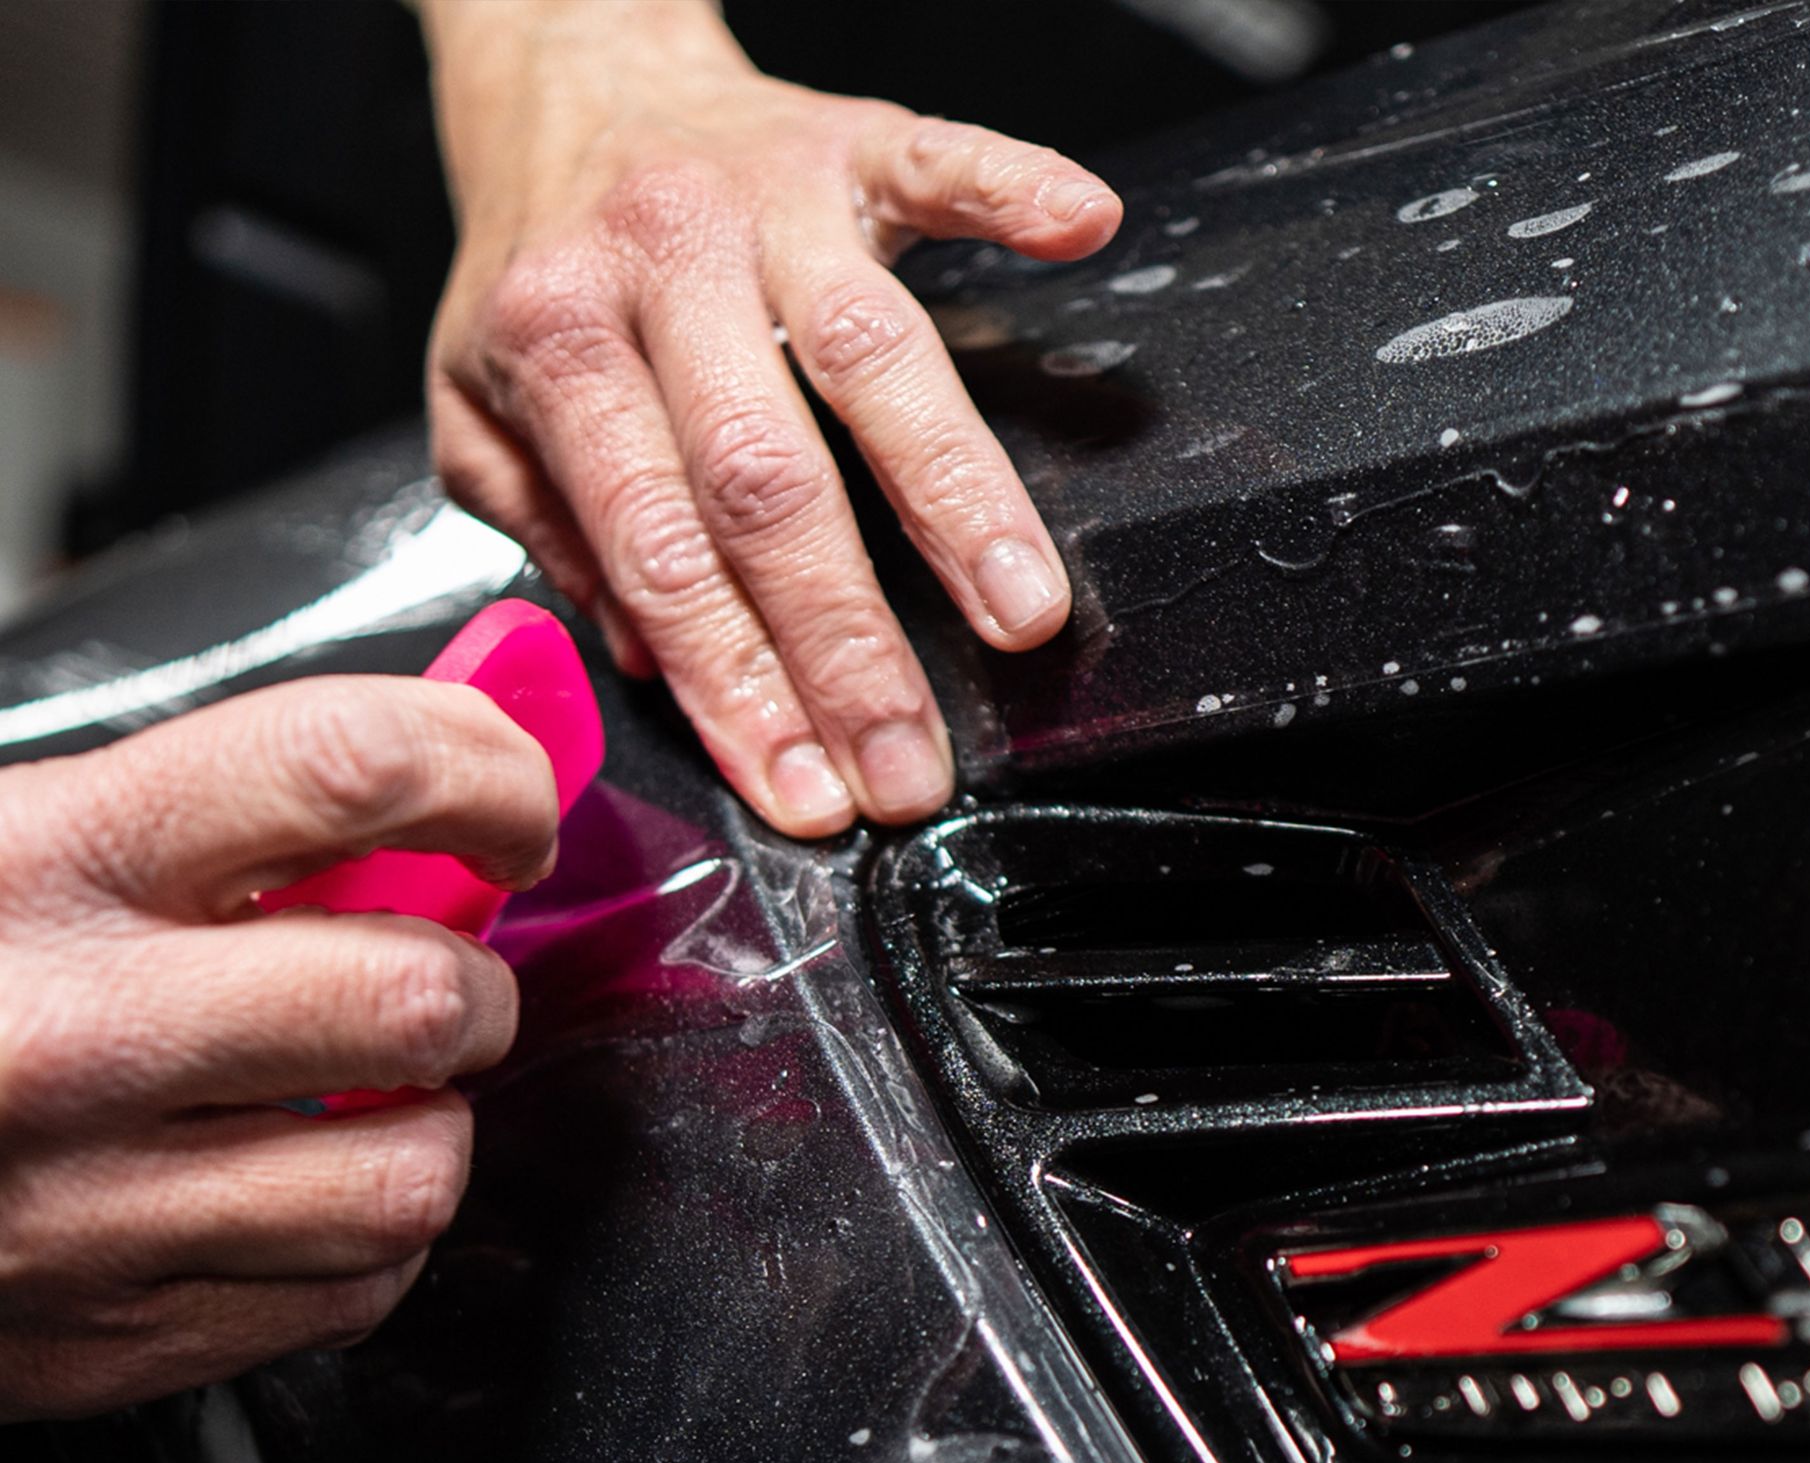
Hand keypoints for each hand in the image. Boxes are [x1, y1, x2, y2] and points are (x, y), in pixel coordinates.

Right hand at [0, 678, 557, 1419]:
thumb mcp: (8, 838)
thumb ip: (200, 811)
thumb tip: (415, 785)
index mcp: (35, 863)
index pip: (346, 764)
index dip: (485, 770)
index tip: (505, 801)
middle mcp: (72, 1038)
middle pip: (418, 996)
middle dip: (470, 981)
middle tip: (436, 971)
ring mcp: (92, 1212)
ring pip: (411, 1174)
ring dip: (428, 1123)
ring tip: (365, 1092)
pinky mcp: (112, 1340)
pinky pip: (347, 1293)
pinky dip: (364, 1238)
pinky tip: (299, 1188)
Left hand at [422, 0, 1121, 836]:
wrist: (560, 79)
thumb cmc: (536, 272)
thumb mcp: (478, 414)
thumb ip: (551, 536)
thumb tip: (643, 658)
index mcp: (559, 348)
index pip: (658, 552)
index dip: (735, 685)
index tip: (804, 787)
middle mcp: (660, 270)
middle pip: (766, 482)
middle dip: (847, 644)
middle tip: (908, 762)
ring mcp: (763, 201)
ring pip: (870, 357)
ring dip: (957, 495)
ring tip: (1024, 615)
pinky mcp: (849, 140)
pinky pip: (940, 159)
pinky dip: (1013, 188)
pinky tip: (1083, 228)